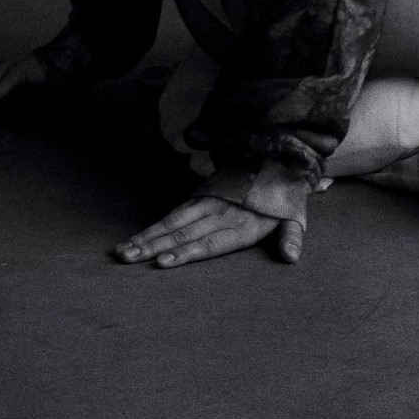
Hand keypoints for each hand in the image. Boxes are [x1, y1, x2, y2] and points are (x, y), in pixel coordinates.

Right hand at [114, 196, 302, 268]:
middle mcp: (221, 212)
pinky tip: (138, 238)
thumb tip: (291, 258)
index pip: (210, 242)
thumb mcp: (294, 217)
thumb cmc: (284, 198)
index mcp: (243, 223)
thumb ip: (291, 237)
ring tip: (124, 251)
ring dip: (148, 236)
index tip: (162, 262)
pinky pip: (177, 212)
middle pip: (184, 233)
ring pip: (174, 222)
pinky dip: (156, 226)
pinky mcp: (202, 195)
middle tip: (127, 258)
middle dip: (154, 247)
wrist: (277, 157)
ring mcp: (209, 202)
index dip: (186, 252)